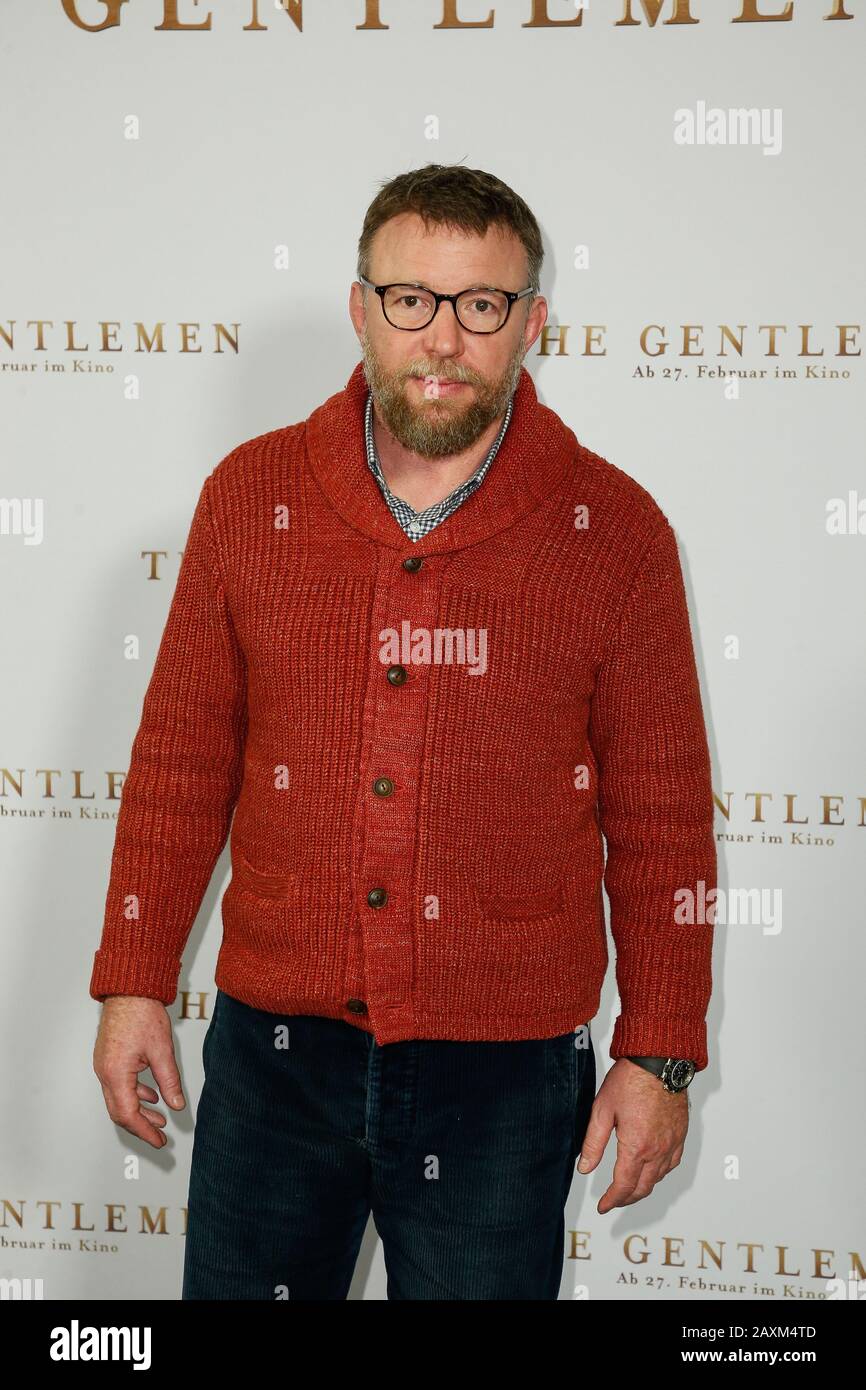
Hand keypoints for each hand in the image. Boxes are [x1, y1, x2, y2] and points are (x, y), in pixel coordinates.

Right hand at [92, 996, 185, 1149]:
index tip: (159, 1140)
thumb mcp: (162, 1051)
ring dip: (138, 1111)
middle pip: (119, 1110)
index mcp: (116, 1073)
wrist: (129, 989)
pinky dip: (135, 1094)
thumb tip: (176, 1104)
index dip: (145, 1131)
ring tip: (159, 1118)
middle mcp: (105, 1072)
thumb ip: (169, 1081)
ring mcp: (104, 1065)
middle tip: (159, 1136)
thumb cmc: (141, 1013)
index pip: (128, 1114)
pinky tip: (151, 1095)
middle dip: (140, 1126)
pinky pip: (118, 1084)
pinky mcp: (108, 1057)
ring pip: (119, 1098)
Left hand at [575, 1057, 687, 1211]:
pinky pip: (672, 1164)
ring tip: (629, 1188)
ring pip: (659, 1178)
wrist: (659, 1061)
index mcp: (636, 1147)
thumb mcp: (602, 1111)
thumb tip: (585, 1168)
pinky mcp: (681, 1135)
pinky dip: (660, 1173)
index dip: (612, 1200)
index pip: (623, 1186)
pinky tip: (652, 1170)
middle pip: (643, 1188)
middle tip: (613, 1200)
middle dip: (626, 1198)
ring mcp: (672, 1143)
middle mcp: (658, 1150)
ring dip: (643, 1188)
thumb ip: (593, 1144)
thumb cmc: (630, 1080)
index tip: (603, 1206)